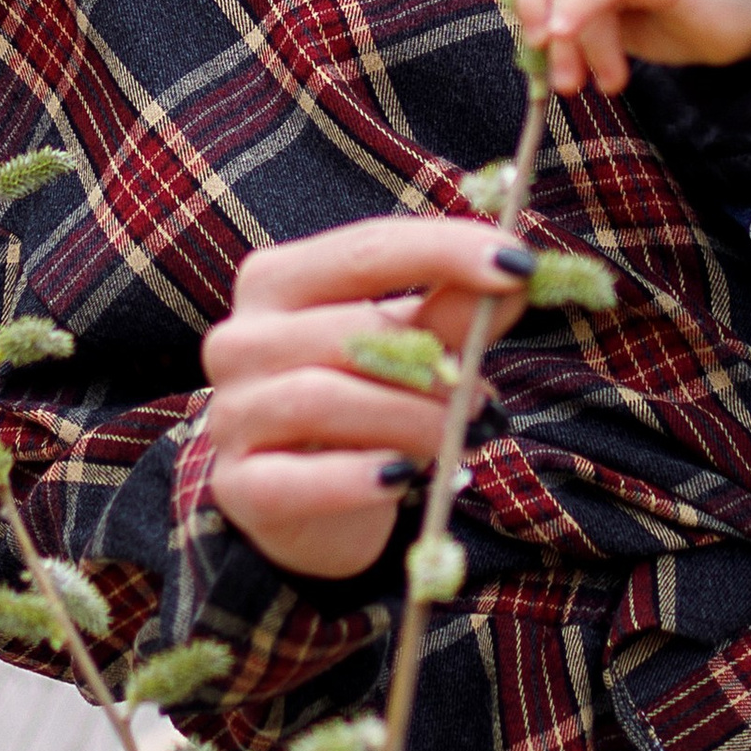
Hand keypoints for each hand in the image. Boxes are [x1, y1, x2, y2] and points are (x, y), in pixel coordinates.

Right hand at [201, 215, 536, 583]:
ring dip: (409, 419)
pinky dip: (353, 481)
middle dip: (432, 363)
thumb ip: (454, 313)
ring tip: (460, 436)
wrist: (310, 501)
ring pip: (320, 399)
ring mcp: (230, 412)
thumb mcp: (412, 349)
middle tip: (485, 397)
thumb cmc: (364, 401)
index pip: (366, 249)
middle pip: (345, 330)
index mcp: (278, 281)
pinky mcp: (236, 485)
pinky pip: (292, 481)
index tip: (520, 265)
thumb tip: (515, 276)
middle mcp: (240, 338)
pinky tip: (400, 479)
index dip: (446, 251)